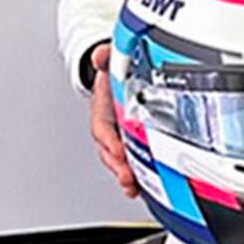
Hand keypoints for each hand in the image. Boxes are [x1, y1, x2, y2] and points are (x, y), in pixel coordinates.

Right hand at [88, 44, 138, 198]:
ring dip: (127, 175)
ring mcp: (121, 137)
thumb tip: (99, 55)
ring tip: (134, 187)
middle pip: (110, 151)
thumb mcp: (111, 62)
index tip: (119, 151)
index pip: (102, 129)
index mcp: (103, 110)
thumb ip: (106, 57)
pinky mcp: (133, 142)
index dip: (109, 142)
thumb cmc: (115, 73)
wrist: (117, 76)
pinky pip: (133, 160)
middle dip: (118, 166)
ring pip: (120, 160)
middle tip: (128, 178)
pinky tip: (144, 186)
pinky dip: (138, 175)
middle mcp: (110, 128)